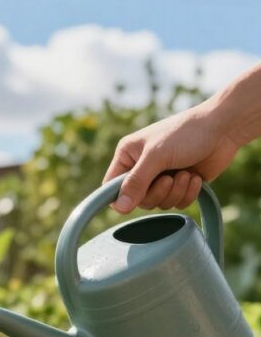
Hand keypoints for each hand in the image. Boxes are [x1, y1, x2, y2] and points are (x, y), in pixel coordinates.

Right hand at [104, 103, 240, 212]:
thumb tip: (119, 207)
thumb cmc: (186, 133)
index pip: (111, 187)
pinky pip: (177, 203)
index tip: (135, 199)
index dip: (120, 198)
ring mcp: (161, 177)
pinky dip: (188, 193)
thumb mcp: (156, 156)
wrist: (224, 128)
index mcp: (128, 156)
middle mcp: (142, 168)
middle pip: (137, 200)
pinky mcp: (180, 185)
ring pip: (158, 203)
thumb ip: (136, 182)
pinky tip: (195, 177)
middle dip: (157, 193)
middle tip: (169, 179)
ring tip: (186, 173)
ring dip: (175, 192)